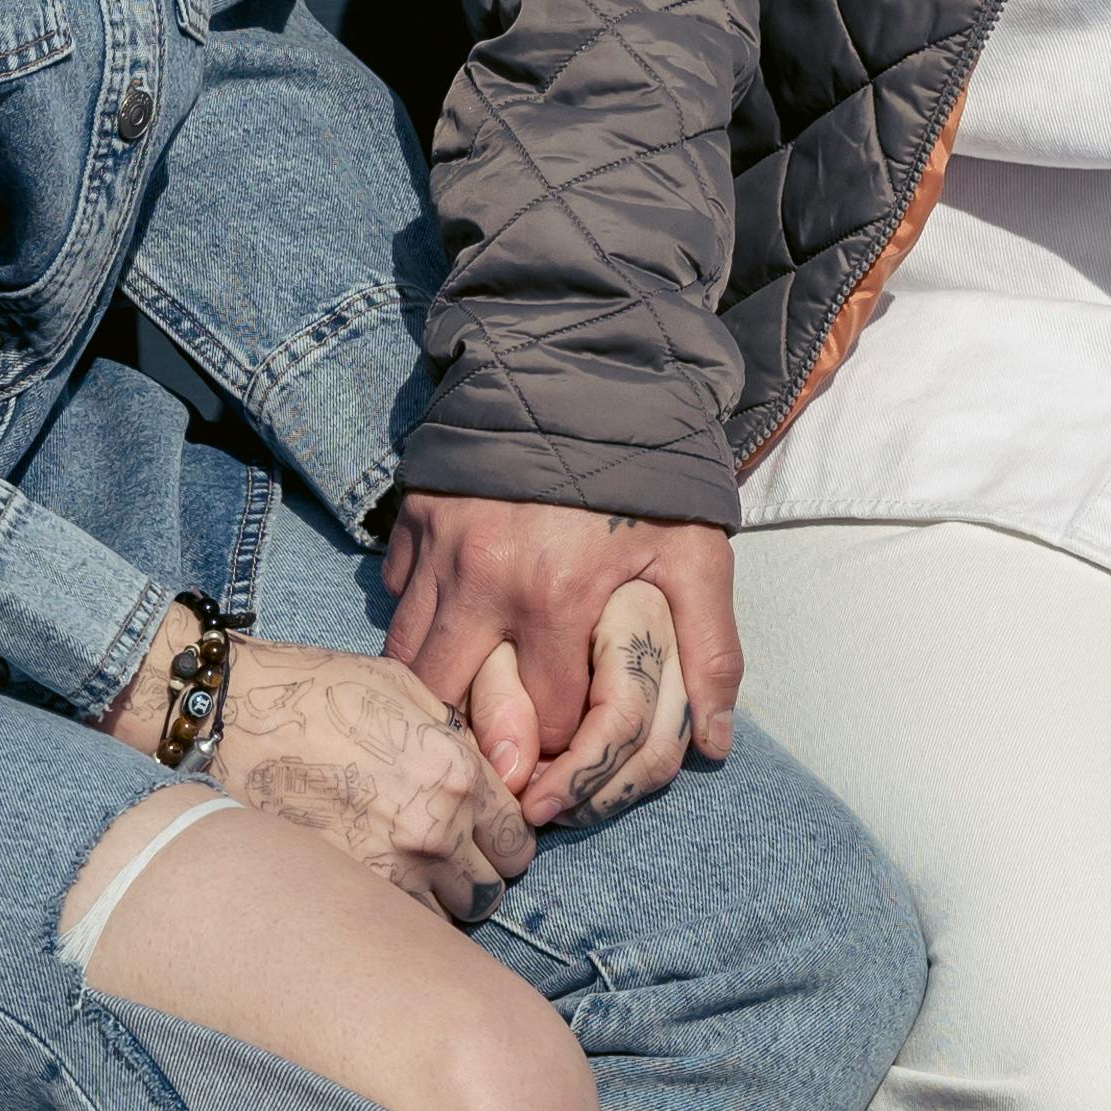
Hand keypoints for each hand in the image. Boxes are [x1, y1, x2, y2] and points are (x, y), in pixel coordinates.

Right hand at [105, 621, 533, 918]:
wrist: (231, 720)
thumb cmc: (316, 692)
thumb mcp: (404, 688)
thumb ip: (459, 736)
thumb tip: (491, 771)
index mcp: (457, 773)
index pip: (517, 840)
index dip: (505, 840)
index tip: (487, 838)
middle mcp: (435, 830)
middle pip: (489, 889)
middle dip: (475, 876)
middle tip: (448, 861)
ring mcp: (390, 871)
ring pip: (448, 920)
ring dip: (437, 904)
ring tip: (409, 877)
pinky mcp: (347, 894)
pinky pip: (399, 929)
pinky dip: (398, 919)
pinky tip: (378, 891)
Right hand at [384, 495, 741, 823]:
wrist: (586, 367)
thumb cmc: (649, 472)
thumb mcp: (697, 554)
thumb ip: (710, 650)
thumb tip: (715, 742)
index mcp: (556, 596)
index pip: (544, 720)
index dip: (564, 741)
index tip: (575, 735)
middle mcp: (482, 579)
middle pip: (451, 702)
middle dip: (477, 734)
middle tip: (504, 741)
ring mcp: (436, 548)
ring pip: (406, 658)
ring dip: (437, 686)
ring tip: (473, 695)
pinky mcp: (410, 519)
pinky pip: (395, 596)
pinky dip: (419, 618)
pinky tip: (455, 620)